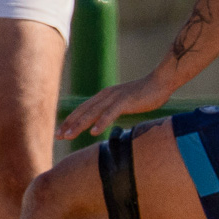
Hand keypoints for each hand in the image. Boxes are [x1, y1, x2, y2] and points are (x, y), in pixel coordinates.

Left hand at [58, 71, 175, 139]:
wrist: (161, 81)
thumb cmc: (145, 94)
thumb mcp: (123, 103)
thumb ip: (112, 110)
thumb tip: (103, 121)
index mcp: (104, 96)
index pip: (82, 110)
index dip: (70, 121)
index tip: (60, 132)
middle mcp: (105, 96)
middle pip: (83, 112)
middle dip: (69, 125)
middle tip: (57, 137)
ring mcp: (114, 98)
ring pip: (92, 113)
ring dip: (79, 125)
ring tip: (69, 136)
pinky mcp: (125, 101)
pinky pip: (111, 113)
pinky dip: (101, 123)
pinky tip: (93, 132)